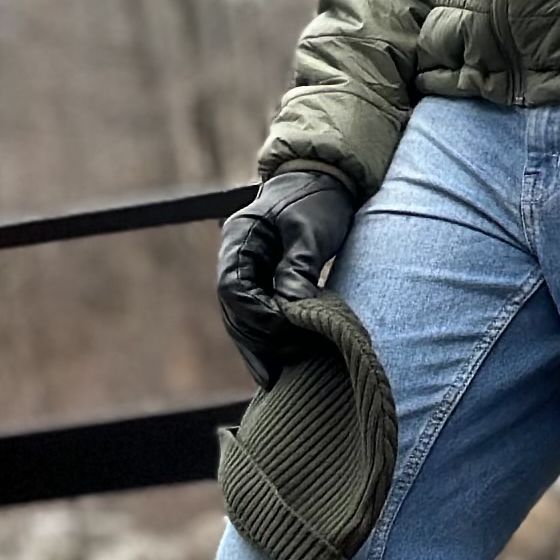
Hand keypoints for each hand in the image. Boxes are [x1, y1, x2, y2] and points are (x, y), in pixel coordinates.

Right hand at [215, 167, 356, 388]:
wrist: (325, 180)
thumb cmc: (317, 199)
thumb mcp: (311, 230)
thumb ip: (298, 267)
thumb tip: (292, 308)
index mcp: (240, 238)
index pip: (233, 289)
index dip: (256, 316)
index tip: (286, 332)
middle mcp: (237, 258)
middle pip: (234, 311)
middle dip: (256, 342)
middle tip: (283, 369)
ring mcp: (247, 271)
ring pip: (243, 320)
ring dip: (260, 349)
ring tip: (278, 380)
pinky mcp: (263, 283)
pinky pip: (258, 318)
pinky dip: (268, 341)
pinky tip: (280, 367)